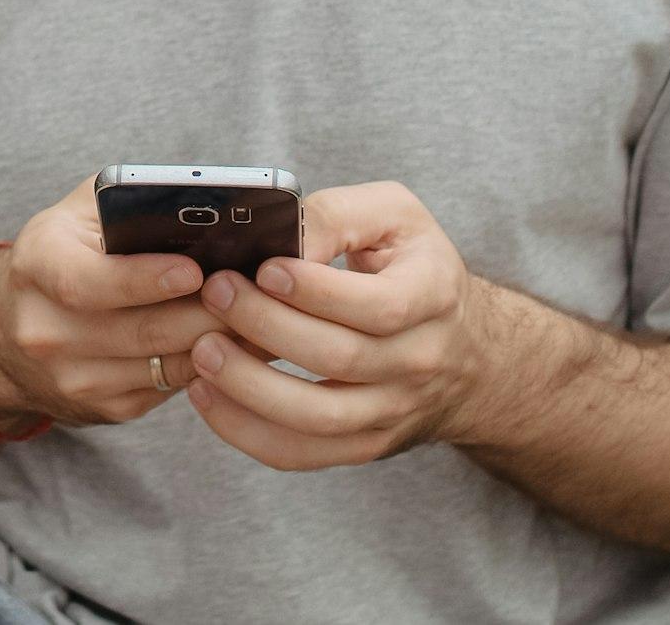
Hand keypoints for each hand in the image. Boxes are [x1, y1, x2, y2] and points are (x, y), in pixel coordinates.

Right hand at [0, 172, 277, 428]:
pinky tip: (240, 342)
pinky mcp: (103, 408)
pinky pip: (170, 388)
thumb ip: (130, 200)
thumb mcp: (80, 213)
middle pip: (143, 330)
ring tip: (265, 315)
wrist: (6, 329)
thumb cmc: (63, 252)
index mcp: (37, 265)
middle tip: (259, 292)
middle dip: (208, 311)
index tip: (195, 270)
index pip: (87, 281)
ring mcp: (73, 378)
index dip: (145, 279)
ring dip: (221, 342)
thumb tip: (207, 206)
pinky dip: (210, 365)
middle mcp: (46, 329)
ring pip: (166, 364)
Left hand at [184, 180, 487, 468]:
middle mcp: (419, 360)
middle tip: (216, 294)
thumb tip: (280, 239)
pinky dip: (246, 430)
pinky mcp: (364, 444)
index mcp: (433, 294)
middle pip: (340, 359)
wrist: (467, 351)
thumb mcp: (394, 216)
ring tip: (203, 350)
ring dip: (249, 387)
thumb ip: (337, 216)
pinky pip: (301, 452)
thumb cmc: (413, 267)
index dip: (317, 291)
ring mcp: (392, 410)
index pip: (380, 306)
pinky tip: (205, 394)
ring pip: (318, 417)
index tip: (265, 268)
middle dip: (267, 327)